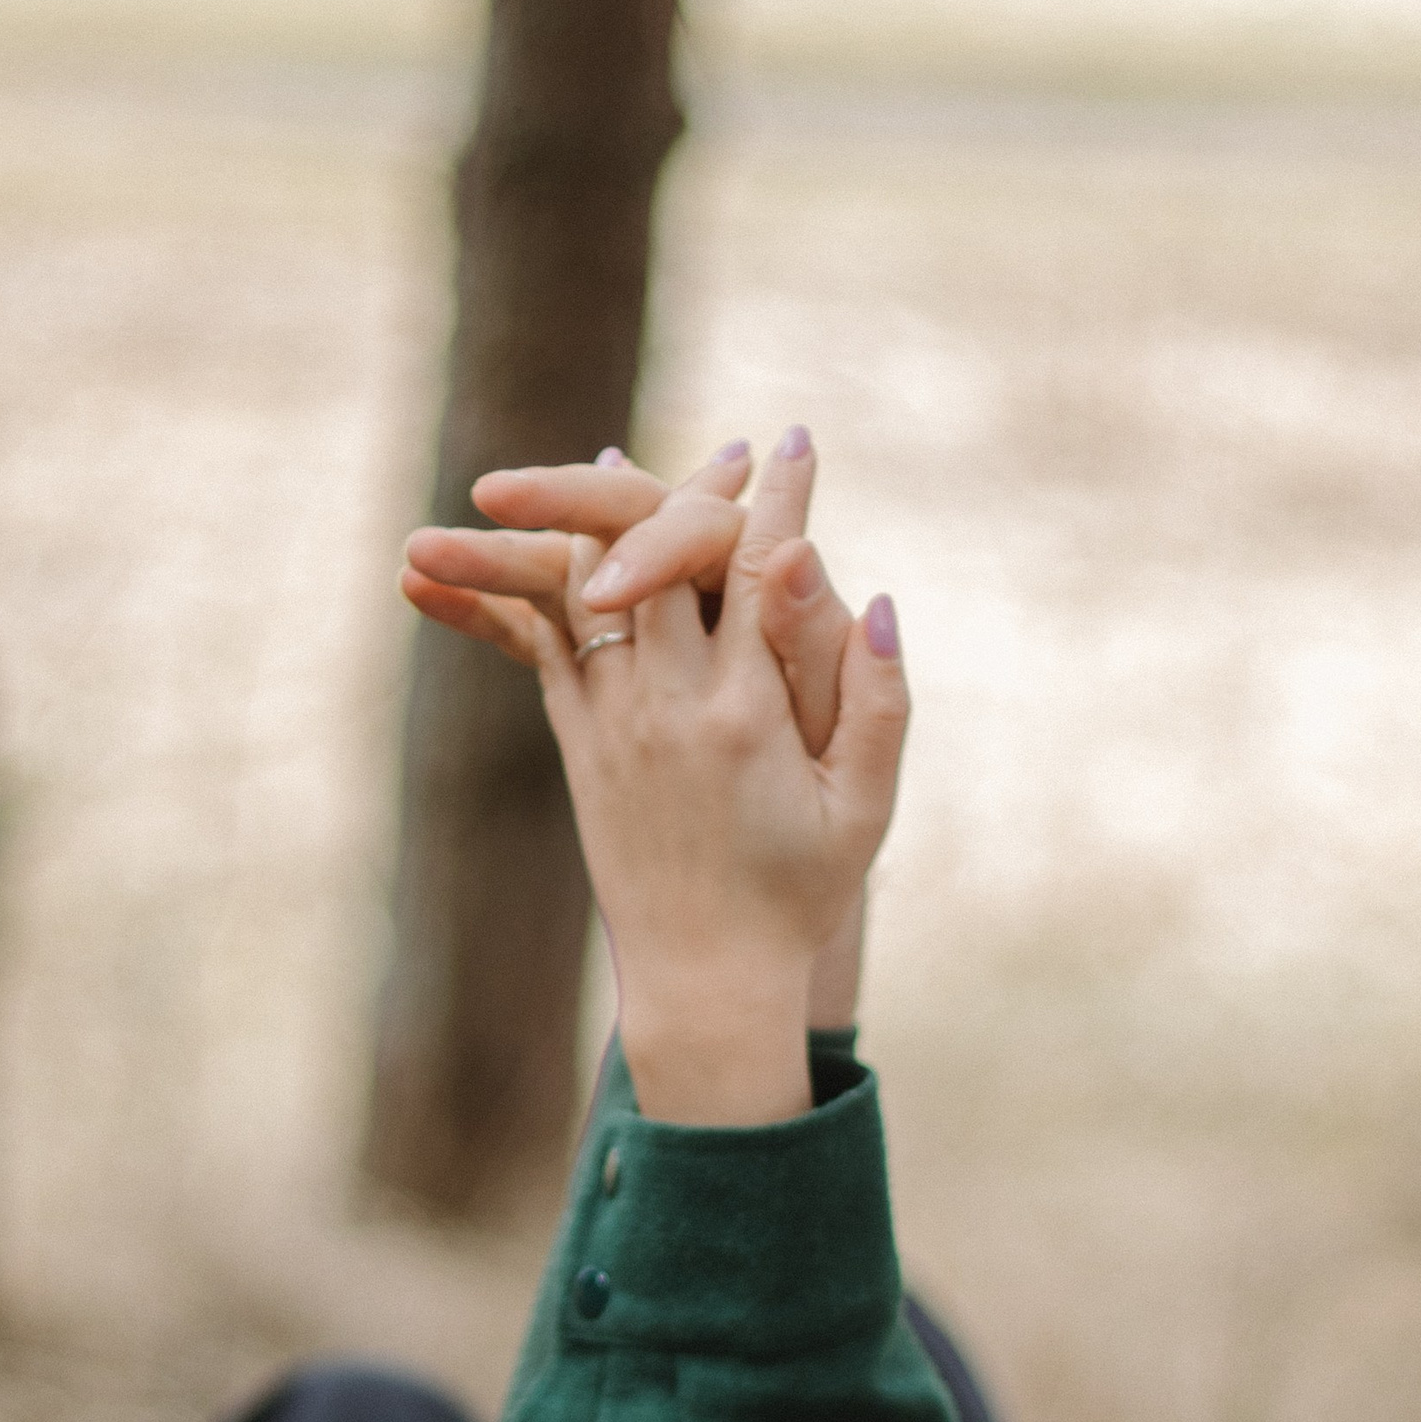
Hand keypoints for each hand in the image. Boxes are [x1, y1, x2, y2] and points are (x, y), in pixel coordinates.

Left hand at [403, 427, 875, 1029]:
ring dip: (604, 517)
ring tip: (615, 461)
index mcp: (746, 717)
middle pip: (666, 557)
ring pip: (589, 586)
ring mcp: (614, 726)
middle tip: (735, 454)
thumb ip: (878, 705)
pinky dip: (542, 581)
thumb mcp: (862, 811)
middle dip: (698, 491)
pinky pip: (545, 641)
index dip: (782, 500)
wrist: (703, 979)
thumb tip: (876, 601)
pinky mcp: (579, 747)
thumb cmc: (797, 899)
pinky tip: (561, 538)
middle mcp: (668, 709)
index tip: (796, 443)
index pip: (760, 572)